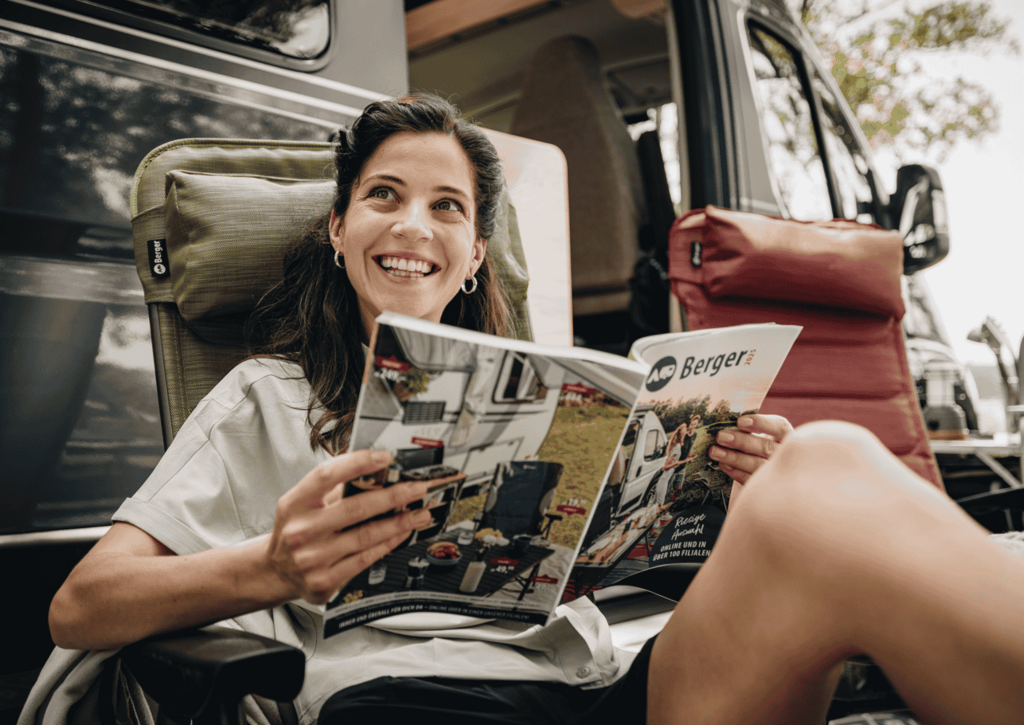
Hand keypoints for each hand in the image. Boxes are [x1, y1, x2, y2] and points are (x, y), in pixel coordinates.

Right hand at [266, 449, 429, 603]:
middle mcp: (301, 531)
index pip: (326, 476)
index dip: (357, 463)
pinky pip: (364, 559)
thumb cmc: (296, 531)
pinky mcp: (324, 581)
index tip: (385, 457)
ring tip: (420, 512)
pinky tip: (402, 534)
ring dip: (399, 522)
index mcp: (294, 505)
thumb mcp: (302, 504)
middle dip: (393, 496)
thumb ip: (333, 489)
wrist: (276, 572)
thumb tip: (375, 472)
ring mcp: (312, 558)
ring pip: (365, 535)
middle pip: (354, 507)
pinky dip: (387, 544)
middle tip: (417, 488)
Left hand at [708, 414, 792, 484]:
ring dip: (734, 458)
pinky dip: (736, 472)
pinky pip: (751, 480)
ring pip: (757, 465)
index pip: (779, 427)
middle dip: (741, 441)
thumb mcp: (764, 436)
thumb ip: (752, 430)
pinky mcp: (767, 487)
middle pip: (766, 447)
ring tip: (715, 451)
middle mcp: (787, 454)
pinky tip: (723, 464)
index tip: (740, 421)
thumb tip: (728, 423)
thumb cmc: (763, 447)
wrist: (776, 477)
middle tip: (720, 436)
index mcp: (788, 437)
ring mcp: (779, 473)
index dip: (761, 423)